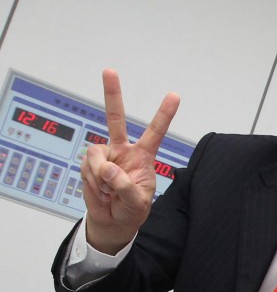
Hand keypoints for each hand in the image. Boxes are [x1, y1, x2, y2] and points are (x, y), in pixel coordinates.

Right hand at [79, 69, 179, 253]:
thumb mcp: (137, 201)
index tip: (174, 95)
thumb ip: (125, 185)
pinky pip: (87, 167)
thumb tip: (107, 168)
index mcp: (143, 156)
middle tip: (109, 70)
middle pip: (116, 119)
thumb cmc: (131, 210)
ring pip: (97, 155)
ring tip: (110, 191)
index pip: (156, 132)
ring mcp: (105, 156)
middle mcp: (123, 150)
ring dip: (101, 176)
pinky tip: (101, 190)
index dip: (164, 114)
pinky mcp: (90, 164)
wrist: (113, 221)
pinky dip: (93, 182)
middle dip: (112, 94)